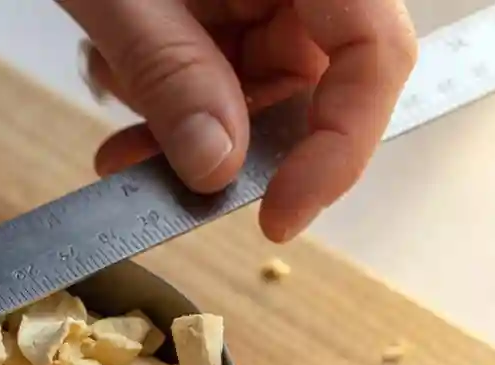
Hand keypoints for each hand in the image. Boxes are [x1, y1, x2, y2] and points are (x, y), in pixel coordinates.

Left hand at [59, 0, 417, 241]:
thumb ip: (171, 72)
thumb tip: (218, 168)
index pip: (374, 52)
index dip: (341, 144)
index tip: (281, 215)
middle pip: (312, 88)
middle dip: (232, 150)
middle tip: (167, 189)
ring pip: (255, 100)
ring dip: (185, 136)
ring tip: (121, 146)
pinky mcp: (224, 14)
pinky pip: (216, 84)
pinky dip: (167, 110)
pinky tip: (120, 113)